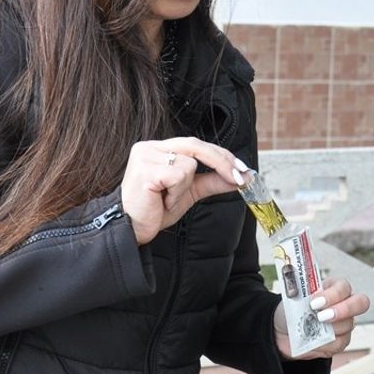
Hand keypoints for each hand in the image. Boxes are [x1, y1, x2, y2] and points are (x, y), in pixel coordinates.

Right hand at [120, 137, 241, 244]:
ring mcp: (145, 156)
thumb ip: (212, 181)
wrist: (132, 230)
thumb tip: (242, 176)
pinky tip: (162, 201)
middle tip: (239, 178)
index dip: (221, 154)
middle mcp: (150, 147)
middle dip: (221, 162)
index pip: (196, 143)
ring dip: (184, 189)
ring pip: (189, 164)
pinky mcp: (145, 169)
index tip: (242, 168)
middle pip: (196, 145)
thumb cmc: (155, 210)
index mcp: (159, 148)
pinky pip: (179, 176)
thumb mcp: (189, 193)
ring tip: (167, 199)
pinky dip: (176, 193)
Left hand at [274, 277, 370, 359]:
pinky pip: (340, 343)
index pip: (344, 286)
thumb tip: (304, 300)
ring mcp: (345, 323)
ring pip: (348, 325)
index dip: (332, 294)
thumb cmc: (292, 311)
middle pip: (361, 302)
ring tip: (311, 330)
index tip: (314, 302)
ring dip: (329, 328)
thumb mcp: (293, 300)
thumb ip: (301, 297)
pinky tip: (313, 342)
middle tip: (322, 316)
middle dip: (344, 309)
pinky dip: (324, 344)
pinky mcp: (341, 341)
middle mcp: (344, 303)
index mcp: (333, 288)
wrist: (285, 332)